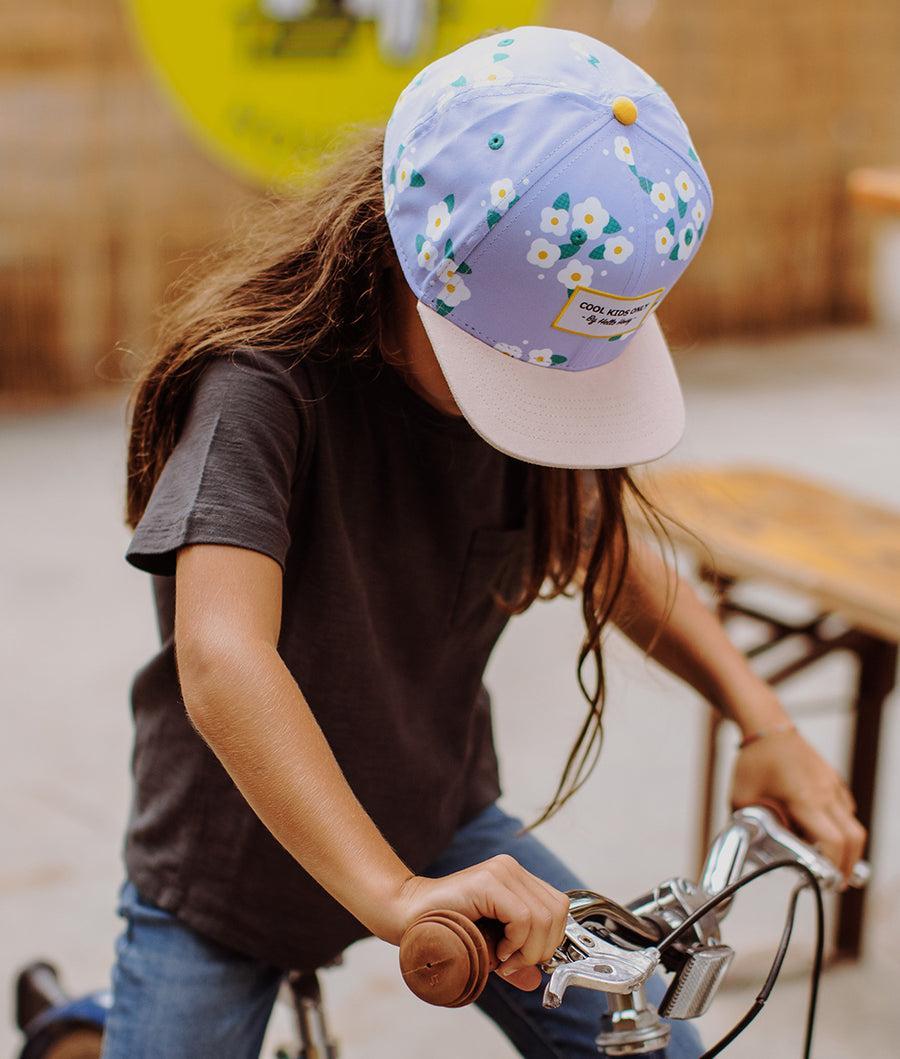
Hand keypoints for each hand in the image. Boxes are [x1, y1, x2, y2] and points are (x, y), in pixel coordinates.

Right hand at [385, 855, 569, 990]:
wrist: (406, 913)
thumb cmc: (443, 927)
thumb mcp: (487, 946)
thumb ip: (514, 959)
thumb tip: (536, 979)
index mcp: (516, 878)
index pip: (558, 908)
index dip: (549, 940)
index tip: (524, 961)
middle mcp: (511, 868)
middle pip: (556, 912)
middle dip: (541, 948)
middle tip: (513, 963)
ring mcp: (500, 871)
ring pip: (544, 916)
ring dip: (528, 949)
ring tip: (502, 957)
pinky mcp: (487, 881)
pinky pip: (523, 918)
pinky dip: (516, 943)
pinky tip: (496, 951)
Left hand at [729, 727, 866, 887]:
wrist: (766, 726)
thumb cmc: (753, 759)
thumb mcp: (741, 798)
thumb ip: (750, 826)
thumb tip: (754, 847)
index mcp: (805, 799)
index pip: (834, 841)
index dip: (834, 866)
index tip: (827, 881)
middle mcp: (826, 793)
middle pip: (854, 838)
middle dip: (847, 864)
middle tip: (834, 880)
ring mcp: (832, 785)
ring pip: (852, 824)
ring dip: (843, 845)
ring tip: (823, 857)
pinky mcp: (833, 780)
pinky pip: (844, 810)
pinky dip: (838, 826)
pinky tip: (817, 829)